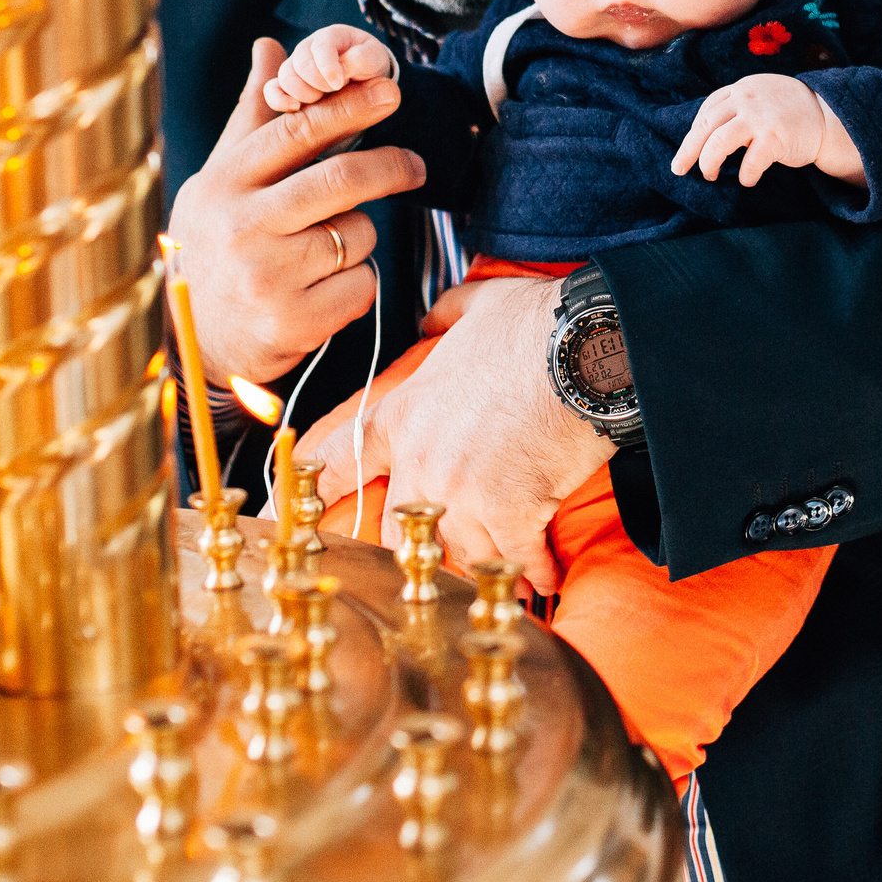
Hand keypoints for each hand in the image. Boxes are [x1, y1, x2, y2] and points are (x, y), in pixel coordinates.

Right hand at [162, 37, 423, 386]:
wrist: (194, 341)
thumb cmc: (213, 247)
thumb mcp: (217, 180)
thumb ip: (252, 118)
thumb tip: (270, 48)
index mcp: (223, 183)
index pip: (297, 132)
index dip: (351, 108)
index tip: (391, 92)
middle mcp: (242, 227)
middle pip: (340, 180)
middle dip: (392, 166)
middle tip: (416, 165)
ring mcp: (267, 278)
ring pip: (358, 234)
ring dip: (361, 236)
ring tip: (327, 250)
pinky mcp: (293, 322)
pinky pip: (362, 285)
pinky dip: (358, 282)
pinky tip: (323, 289)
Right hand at [262, 25, 395, 113]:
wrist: (366, 77)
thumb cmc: (369, 65)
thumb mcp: (373, 60)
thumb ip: (361, 61)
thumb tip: (345, 69)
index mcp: (331, 36)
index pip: (322, 46)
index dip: (328, 66)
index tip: (338, 83)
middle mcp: (309, 48)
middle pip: (301, 63)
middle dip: (318, 82)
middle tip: (336, 90)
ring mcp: (296, 67)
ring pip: (286, 77)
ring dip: (304, 93)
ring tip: (323, 99)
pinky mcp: (289, 86)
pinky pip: (272, 90)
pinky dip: (279, 100)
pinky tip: (295, 108)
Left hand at [308, 275, 610, 593]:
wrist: (580, 351)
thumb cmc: (532, 326)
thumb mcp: (477, 305)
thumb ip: (443, 314)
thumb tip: (433, 317)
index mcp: (404, 416)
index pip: (342, 462)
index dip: (318, 492)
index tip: (301, 514)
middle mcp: (423, 462)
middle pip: (400, 530)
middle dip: (421, 544)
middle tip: (441, 553)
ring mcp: (465, 494)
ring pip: (458, 552)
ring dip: (482, 559)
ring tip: (502, 568)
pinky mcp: (512, 514)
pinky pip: (513, 561)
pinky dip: (531, 572)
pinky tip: (545, 575)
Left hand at [670, 74, 864, 187]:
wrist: (828, 115)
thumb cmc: (790, 111)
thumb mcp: (760, 97)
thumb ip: (736, 107)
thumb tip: (706, 132)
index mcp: (740, 90)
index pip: (707, 112)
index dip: (694, 134)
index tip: (688, 150)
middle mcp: (746, 100)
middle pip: (705, 127)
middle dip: (689, 150)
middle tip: (679, 168)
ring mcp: (760, 118)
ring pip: (718, 143)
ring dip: (709, 162)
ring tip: (710, 174)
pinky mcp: (774, 137)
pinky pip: (749, 162)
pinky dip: (745, 175)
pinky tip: (747, 180)